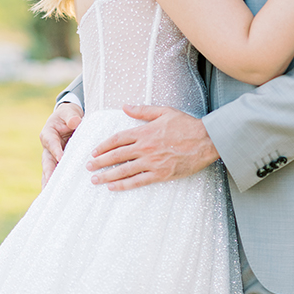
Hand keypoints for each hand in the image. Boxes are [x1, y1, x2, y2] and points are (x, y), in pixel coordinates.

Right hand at [39, 102, 83, 187]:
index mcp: (48, 134)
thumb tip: (75, 122)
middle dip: (48, 173)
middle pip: (47, 162)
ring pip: (50, 171)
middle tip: (49, 185)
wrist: (69, 119)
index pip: (51, 143)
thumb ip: (71, 116)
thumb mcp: (70, 112)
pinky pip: (57, 174)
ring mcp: (52, 157)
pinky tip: (59, 195)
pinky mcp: (59, 164)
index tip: (61, 158)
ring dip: (50, 183)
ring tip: (50, 196)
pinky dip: (57, 184)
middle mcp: (48, 148)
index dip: (56, 151)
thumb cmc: (69, 115)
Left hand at [86, 105, 219, 190]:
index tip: (94, 151)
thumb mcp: (164, 111)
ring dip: (107, 175)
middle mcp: (145, 147)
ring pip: (124, 170)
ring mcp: (152, 162)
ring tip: (95, 179)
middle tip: (88, 166)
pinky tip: (113, 187)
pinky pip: (138, 181)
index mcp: (145, 131)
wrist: (205, 140)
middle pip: (117, 155)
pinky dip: (124, 185)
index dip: (104, 145)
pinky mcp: (160, 174)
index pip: (118, 139)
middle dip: (100, 161)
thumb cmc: (186, 124)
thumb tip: (124, 106)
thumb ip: (143, 111)